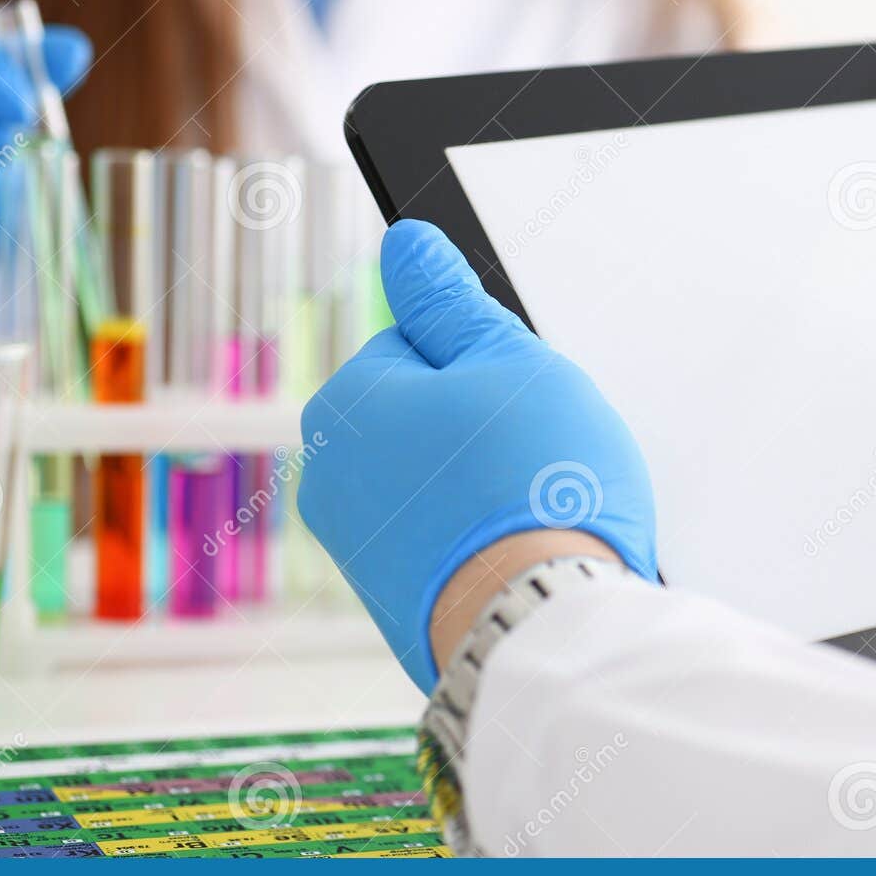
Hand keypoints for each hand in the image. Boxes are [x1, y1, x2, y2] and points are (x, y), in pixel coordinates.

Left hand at [298, 219, 656, 691]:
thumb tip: (405, 246)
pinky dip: (485, 544)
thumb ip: (449, 300)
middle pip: (427, 417)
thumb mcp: (508, 360)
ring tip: (540, 509)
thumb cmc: (534, 488)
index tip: (520, 397)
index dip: (484, 362)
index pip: (419, 344)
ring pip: (441, 483)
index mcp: (346, 405)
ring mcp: (359, 550)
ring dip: (487, 488)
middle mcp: (331, 478)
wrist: (544, 629)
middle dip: (483, 428)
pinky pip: (448, 545)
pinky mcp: (394, 606)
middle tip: (538, 454)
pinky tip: (527, 555)